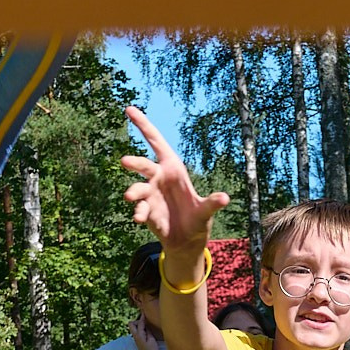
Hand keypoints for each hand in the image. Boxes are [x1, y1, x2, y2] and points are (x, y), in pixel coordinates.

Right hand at [121, 106, 228, 250]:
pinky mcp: (146, 210)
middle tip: (125, 161)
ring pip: (138, 188)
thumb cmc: (197, 220)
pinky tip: (139, 219)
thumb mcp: (205, 212)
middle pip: (144, 165)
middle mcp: (158, 178)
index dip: (143, 125)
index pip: (156, 142)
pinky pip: (140, 208)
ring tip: (130, 197)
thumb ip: (212, 204)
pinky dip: (139, 212)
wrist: (186, 240)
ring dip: (134, 192)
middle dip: (135, 163)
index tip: (129, 109)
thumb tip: (225, 199)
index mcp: (173, 168)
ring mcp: (150, 194)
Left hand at [129, 317, 159, 349]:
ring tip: (147, 323)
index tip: (143, 310)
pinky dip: (141, 329)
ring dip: (139, 324)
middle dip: (137, 320)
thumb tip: (146, 326)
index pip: (139, 323)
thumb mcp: (152, 340)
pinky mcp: (139, 342)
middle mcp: (135, 337)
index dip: (142, 317)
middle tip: (145, 319)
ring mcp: (137, 339)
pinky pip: (138, 332)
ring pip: (134, 328)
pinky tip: (147, 329)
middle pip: (131, 324)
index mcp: (138, 335)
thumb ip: (148, 332)